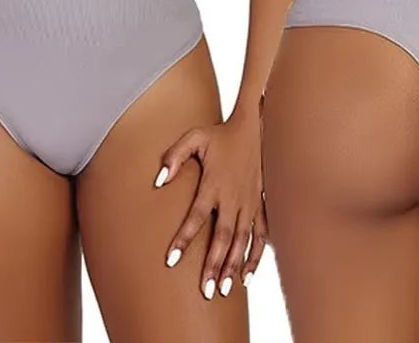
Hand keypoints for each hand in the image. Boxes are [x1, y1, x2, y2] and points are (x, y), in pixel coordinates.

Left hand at [154, 110, 267, 299]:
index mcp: (214, 184)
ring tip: (226, 289)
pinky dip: (256, 255)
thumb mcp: (194, 137)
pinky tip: (248, 275)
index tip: (171, 261)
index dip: (183, 239)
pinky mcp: (260, 203)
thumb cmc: (220, 134)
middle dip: (215, 264)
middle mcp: (232, 197)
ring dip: (234, 265)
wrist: (254, 128)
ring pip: (242, 240)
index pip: (196, 217)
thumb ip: (174, 156)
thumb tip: (158, 180)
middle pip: (223, 237)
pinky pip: (260, 234)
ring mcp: (249, 202)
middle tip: (207, 291)